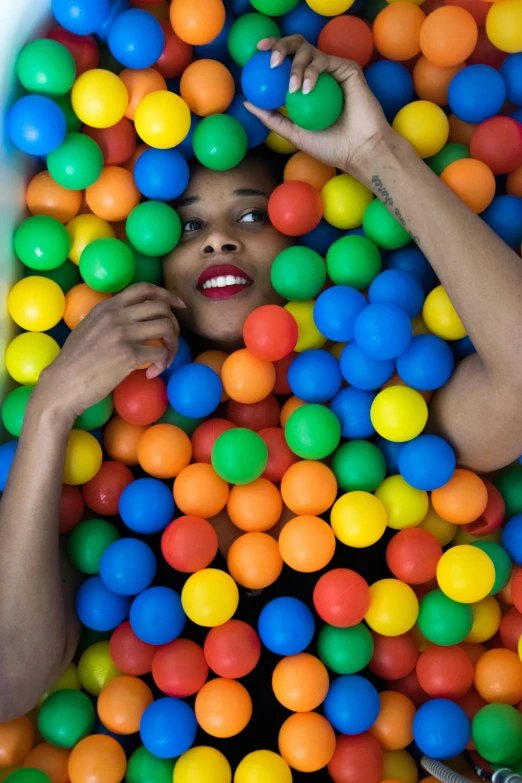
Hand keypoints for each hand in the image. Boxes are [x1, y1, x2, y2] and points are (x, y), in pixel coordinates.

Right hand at [36, 283, 183, 420]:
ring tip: (163, 360)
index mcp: (107, 307)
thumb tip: (135, 319)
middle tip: (170, 341)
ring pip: (167, 328)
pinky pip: (161, 353)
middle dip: (174, 324)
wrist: (62, 384)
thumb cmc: (74, 362)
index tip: (178, 306)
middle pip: (161, 308)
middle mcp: (116, 315)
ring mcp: (123, 333)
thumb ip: (109, 319)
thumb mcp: (89, 328)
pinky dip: (162, 364)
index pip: (143, 288)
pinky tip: (151, 373)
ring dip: (172, 346)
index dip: (166, 295)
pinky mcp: (128, 354)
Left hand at [245, 35, 390, 175]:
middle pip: (297, 46)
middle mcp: (321, 74)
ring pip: (309, 51)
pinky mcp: (348, 69)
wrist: (359, 150)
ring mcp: (334, 71)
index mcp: (308, 85)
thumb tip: (247, 103)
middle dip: (281, 45)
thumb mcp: (293, 133)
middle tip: (271, 59)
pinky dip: (313, 72)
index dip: (273, 49)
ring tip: (293, 88)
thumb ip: (271, 118)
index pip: (288, 61)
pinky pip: (325, 61)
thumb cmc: (330, 146)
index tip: (257, 52)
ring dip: (296, 66)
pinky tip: (306, 89)